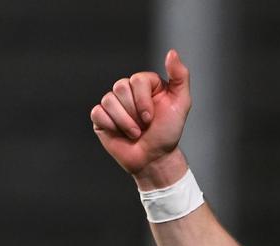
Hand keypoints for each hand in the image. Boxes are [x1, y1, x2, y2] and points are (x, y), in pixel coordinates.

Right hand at [90, 49, 191, 187]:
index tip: (152, 118)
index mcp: (144, 84)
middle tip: (144, 126)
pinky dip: (111, 125)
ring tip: (135, 133)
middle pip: (120, 87)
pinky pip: (98, 113)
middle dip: (134, 112)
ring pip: (108, 100)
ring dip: (125, 122)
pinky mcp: (100, 118)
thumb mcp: (181, 103)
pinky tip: (120, 133)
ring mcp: (112, 104)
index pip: (136, 80)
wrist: (154, 159)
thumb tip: (172, 52)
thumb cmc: (168, 132)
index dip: (143, 101)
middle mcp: (127, 90)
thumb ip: (180, 76)